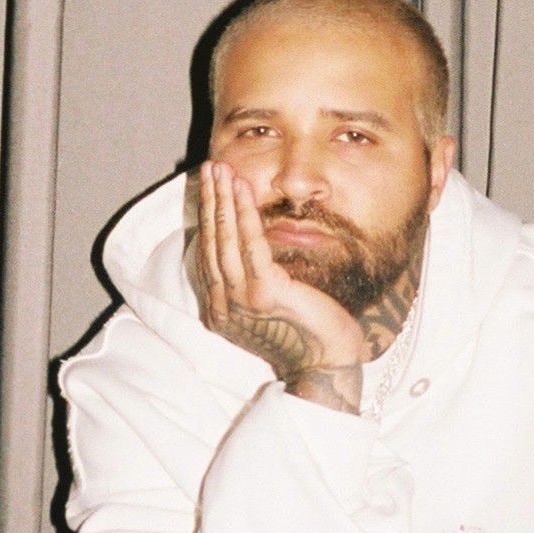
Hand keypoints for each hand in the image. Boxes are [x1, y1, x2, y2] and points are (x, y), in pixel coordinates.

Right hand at [193, 161, 368, 408]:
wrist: (327, 364)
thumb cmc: (308, 334)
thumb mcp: (271, 305)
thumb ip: (254, 281)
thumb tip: (250, 245)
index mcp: (220, 311)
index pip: (207, 256)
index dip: (206, 219)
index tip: (209, 188)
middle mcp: (222, 307)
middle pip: (211, 243)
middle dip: (209, 201)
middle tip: (209, 168)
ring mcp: (240, 301)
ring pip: (225, 239)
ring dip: (222, 200)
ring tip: (221, 170)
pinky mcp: (263, 293)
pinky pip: (249, 244)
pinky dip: (244, 213)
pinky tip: (242, 189)